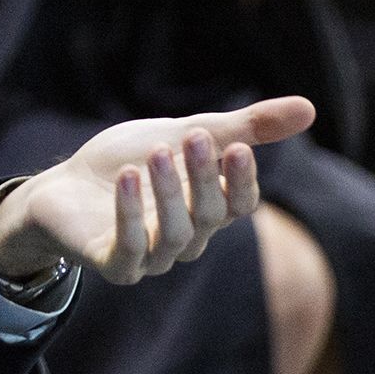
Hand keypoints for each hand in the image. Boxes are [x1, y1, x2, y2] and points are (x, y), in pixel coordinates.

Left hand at [0, 98, 315, 283]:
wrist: (64, 185)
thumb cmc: (131, 160)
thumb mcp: (184, 134)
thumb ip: (243, 128)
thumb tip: (310, 108)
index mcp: (208, 210)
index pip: (241, 205)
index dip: (243, 180)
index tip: (240, 147)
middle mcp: (186, 239)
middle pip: (209, 216)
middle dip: (205, 178)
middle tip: (196, 137)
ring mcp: (151, 256)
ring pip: (175, 235)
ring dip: (169, 192)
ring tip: (157, 153)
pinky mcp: (114, 265)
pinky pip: (129, 249)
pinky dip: (131, 216)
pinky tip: (128, 179)